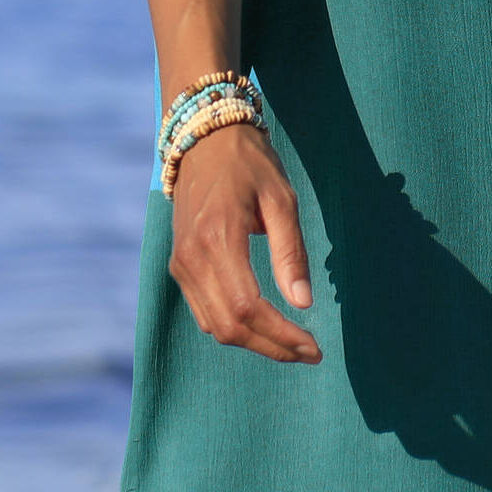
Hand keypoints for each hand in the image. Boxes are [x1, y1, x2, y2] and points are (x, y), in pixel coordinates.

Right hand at [166, 123, 321, 362]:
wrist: (204, 138)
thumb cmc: (249, 163)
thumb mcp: (281, 199)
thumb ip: (290, 252)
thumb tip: (303, 303)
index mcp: (219, 238)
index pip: (248, 307)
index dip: (281, 335)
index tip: (313, 347)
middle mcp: (192, 258)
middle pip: (230, 326)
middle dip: (272, 347)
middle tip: (309, 352)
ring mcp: (181, 264)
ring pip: (215, 326)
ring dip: (254, 343)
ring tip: (291, 344)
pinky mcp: (179, 265)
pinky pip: (204, 312)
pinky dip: (233, 327)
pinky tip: (263, 325)